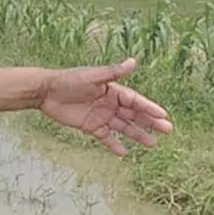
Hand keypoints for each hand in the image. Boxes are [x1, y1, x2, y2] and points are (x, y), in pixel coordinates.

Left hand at [39, 58, 171, 155]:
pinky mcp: (90, 126)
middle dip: (150, 122)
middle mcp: (110, 103)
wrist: (46, 91)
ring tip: (152, 144)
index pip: (135, 101)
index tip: (163, 115)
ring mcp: (101, 115)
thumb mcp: (92, 76)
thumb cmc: (68, 80)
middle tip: (167, 130)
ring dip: (137, 135)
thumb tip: (133, 61)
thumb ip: (112, 72)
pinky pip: (105, 137)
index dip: (149, 108)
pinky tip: (125, 153)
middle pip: (134, 115)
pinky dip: (114, 144)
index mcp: (113, 90)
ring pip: (123, 127)